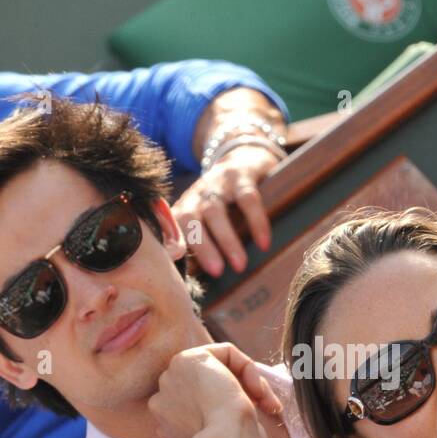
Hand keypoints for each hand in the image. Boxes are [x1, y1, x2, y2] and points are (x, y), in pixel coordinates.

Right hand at [147, 342, 281, 437]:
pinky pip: (226, 353)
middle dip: (236, 393)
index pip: (201, 406)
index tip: (252, 422)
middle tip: (263, 408)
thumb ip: (222, 429)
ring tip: (264, 402)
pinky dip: (247, 367)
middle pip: (206, 385)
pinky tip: (258, 391)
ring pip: (217, 368)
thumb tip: (250, 428)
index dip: (228, 411)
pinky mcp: (188, 359)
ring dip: (244, 381)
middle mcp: (163, 400)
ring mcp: (172, 378)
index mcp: (168, 425)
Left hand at [172, 144, 280, 277]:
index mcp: (184, 209)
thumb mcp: (206, 218)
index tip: (180, 272)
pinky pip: (247, 199)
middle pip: (190, 220)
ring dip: (226, 239)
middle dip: (203, 247)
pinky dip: (255, 221)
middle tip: (217, 272)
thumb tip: (194, 281)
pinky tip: (263, 242)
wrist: (243, 156)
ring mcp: (217, 184)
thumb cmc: (224, 202)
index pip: (173, 230)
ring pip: (215, 211)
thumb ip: (198, 243)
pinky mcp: (241, 176)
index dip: (174, 248)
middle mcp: (196, 196)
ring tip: (240, 265)